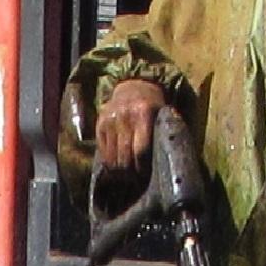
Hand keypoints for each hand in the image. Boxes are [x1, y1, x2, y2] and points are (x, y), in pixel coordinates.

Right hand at [93, 80, 169, 196]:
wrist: (134, 85)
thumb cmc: (154, 106)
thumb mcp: (163, 115)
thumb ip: (163, 134)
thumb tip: (166, 163)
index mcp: (144, 112)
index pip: (141, 150)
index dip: (143, 167)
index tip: (146, 175)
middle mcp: (125, 115)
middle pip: (125, 156)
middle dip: (131, 173)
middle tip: (136, 179)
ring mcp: (110, 120)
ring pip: (112, 157)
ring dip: (119, 171)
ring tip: (127, 176)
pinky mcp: (100, 124)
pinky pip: (103, 151)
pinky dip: (109, 163)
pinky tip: (116, 167)